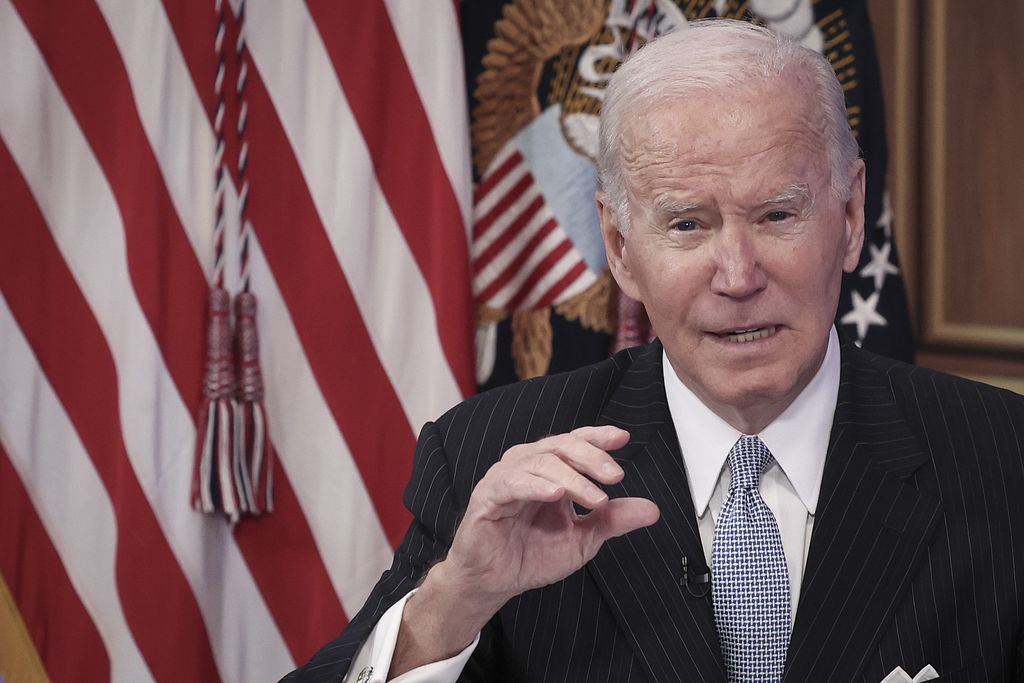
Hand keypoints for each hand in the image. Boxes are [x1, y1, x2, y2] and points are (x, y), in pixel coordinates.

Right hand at [441, 425, 659, 601]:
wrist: (494, 581)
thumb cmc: (531, 554)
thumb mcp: (582, 539)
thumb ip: (612, 520)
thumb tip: (651, 509)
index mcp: (550, 470)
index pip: (575, 443)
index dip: (598, 438)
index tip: (623, 439)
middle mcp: (527, 465)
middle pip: (561, 445)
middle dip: (591, 457)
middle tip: (615, 475)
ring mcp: (506, 477)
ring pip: (541, 461)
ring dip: (572, 477)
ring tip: (595, 496)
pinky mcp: (488, 496)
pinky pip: (512, 482)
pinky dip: (536, 485)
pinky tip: (556, 494)